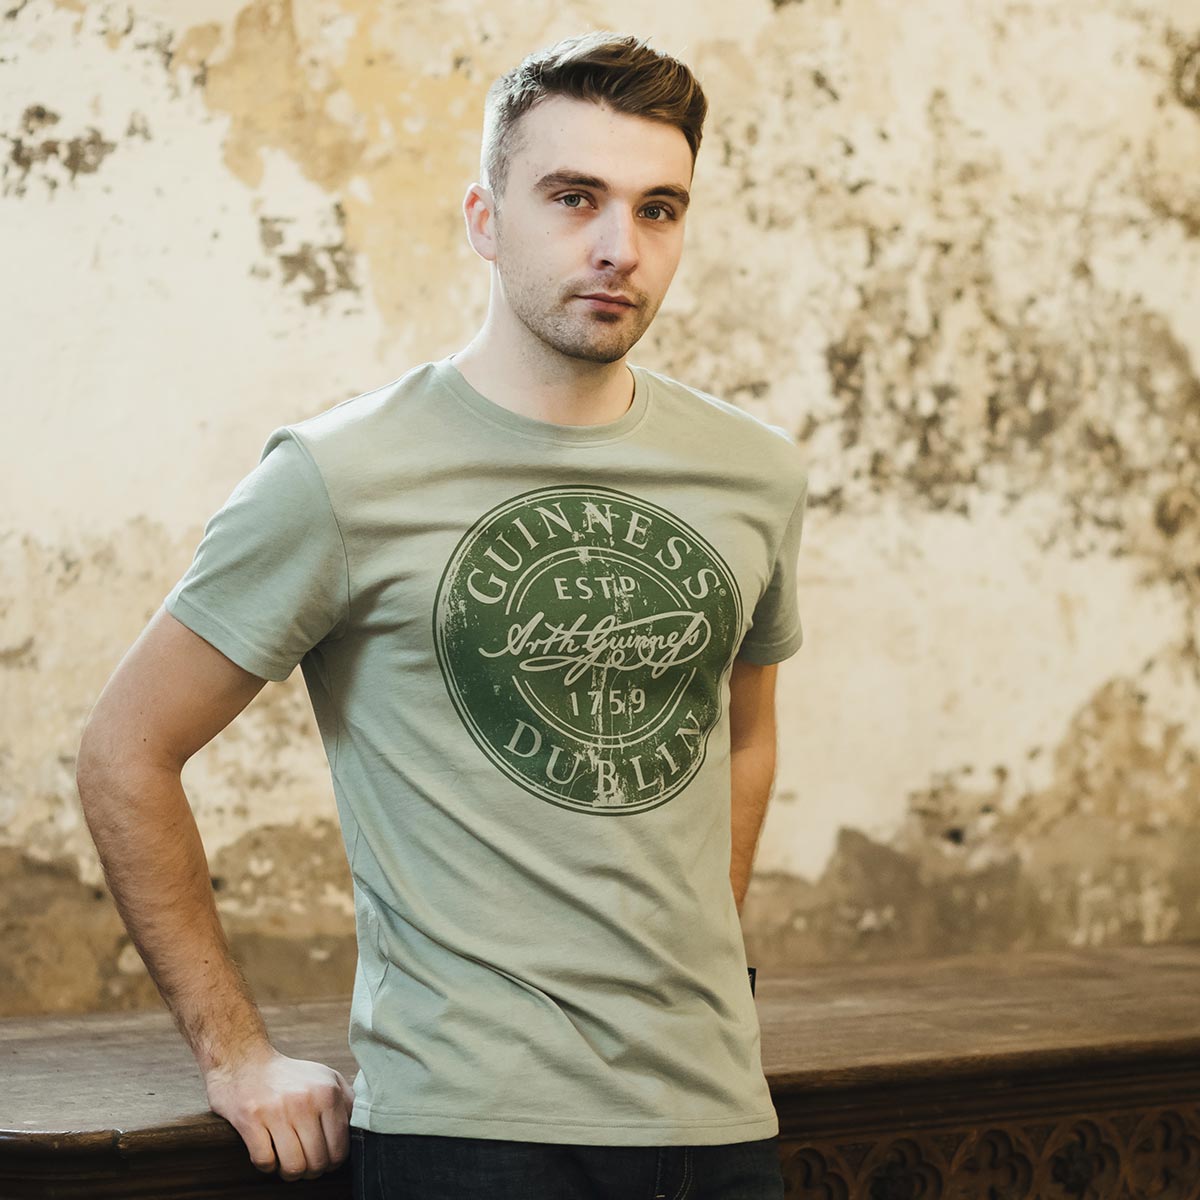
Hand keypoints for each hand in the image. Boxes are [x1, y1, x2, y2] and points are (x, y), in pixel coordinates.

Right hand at [204, 1045, 356, 1180]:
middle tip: (304, 1165)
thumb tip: (361, 1129)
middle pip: (317, 1162)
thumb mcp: (325, 1078)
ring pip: (293, 1167)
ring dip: (289, 1173)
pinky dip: (268, 1166)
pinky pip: (265, 1162)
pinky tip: (268, 1153)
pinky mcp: (250, 1119)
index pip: (340, 1148)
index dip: (332, 1163)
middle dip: (311, 1171)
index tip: (324, 1160)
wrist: (244, 1060)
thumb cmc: (289, 1076)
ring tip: (287, 1163)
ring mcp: (276, 1110)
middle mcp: (305, 1100)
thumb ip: (347, 1101)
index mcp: (328, 1092)